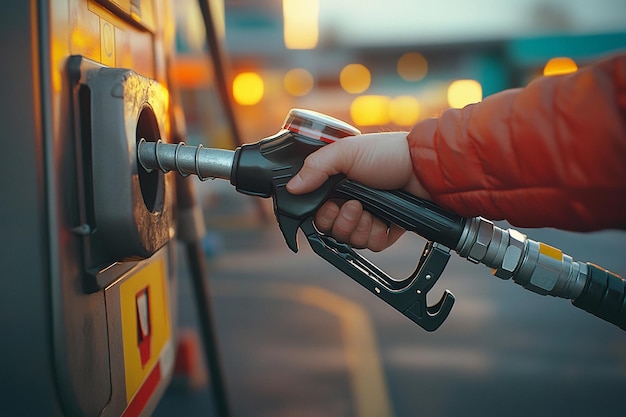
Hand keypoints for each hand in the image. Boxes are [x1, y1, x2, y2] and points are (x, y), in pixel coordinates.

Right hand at [286, 132, 430, 250]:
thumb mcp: (346, 152)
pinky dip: (376, 235)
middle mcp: (349, 201)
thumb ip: (315, 167)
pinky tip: (382, 220)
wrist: (424, 169)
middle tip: (354, 206)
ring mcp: (368, 217)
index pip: (316, 211)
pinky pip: (371, 246)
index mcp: (336, 184)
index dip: (320, 215)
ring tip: (369, 211)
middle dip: (341, 221)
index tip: (330, 206)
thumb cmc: (386, 153)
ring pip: (350, 240)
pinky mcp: (386, 229)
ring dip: (358, 228)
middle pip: (331, 229)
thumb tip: (291, 186)